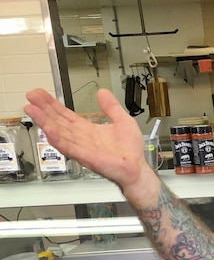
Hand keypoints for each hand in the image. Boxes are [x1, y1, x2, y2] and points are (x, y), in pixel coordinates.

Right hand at [24, 88, 150, 191]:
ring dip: (44, 121)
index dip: (52, 104)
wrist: (137, 168)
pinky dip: (58, 139)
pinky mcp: (86, 157)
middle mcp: (80, 138)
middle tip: (30, 97)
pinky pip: (69, 147)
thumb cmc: (130, 150)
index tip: (39, 94)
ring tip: (32, 110)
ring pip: (59, 133)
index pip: (65, 115)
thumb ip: (111, 107)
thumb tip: (102, 91)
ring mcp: (81, 148)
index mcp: (87, 130)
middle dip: (43, 109)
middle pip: (58, 121)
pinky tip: (47, 130)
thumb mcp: (122, 120)